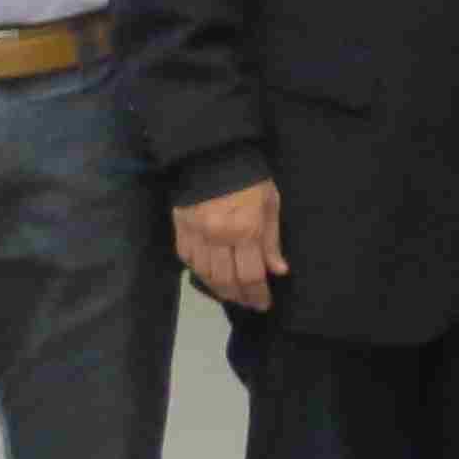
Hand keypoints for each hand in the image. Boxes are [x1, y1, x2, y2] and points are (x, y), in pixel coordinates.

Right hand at [175, 179, 287, 311]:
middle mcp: (219, 238)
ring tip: (233, 294)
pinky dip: (199, 273)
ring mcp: (196, 235)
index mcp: (245, 231)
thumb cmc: (249, 178)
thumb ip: (272, 239)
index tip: (264, 304)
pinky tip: (210, 277)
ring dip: (220, 290)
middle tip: (250, 303)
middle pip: (227, 281)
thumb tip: (278, 270)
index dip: (258, 295)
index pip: (252, 275)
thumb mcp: (270, 204)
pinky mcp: (180, 229)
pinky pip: (187, 260)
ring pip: (205, 275)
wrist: (211, 154)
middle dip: (240, 297)